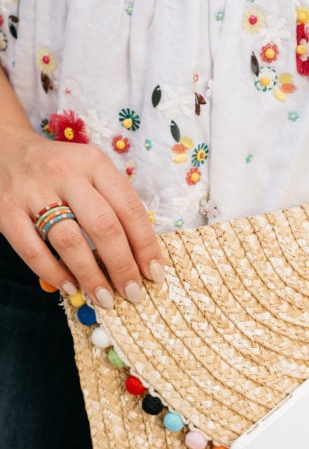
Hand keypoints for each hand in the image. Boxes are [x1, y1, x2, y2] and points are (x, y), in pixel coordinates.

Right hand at [0, 125, 164, 305]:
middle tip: (132, 293)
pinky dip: (54, 273)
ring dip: (91, 275)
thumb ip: (113, 204)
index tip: (154, 273)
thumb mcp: (91, 173)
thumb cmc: (60, 171)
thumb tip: (141, 256)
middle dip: (122, 266)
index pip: (129, 208)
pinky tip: (71, 287)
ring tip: (105, 298)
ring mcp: (34, 191)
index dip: (146, 245)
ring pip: (69, 240)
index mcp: (94, 163)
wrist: (5, 150)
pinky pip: (32, 249)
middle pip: (104, 226)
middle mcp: (66, 173)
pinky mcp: (7, 210)